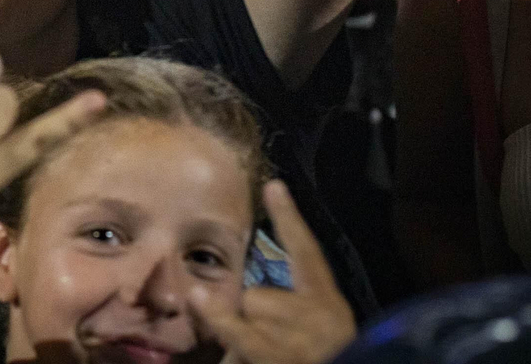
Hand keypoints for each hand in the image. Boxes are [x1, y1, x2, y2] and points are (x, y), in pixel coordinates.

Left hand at [189, 181, 356, 363]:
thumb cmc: (322, 358)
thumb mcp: (312, 341)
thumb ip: (283, 317)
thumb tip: (231, 299)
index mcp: (331, 309)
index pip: (309, 255)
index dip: (290, 219)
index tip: (272, 184)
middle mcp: (322, 318)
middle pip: (259, 295)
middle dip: (252, 320)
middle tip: (271, 348)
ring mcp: (300, 340)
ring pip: (246, 314)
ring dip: (240, 340)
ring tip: (268, 359)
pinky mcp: (276, 355)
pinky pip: (238, 330)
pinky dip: (217, 318)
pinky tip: (200, 303)